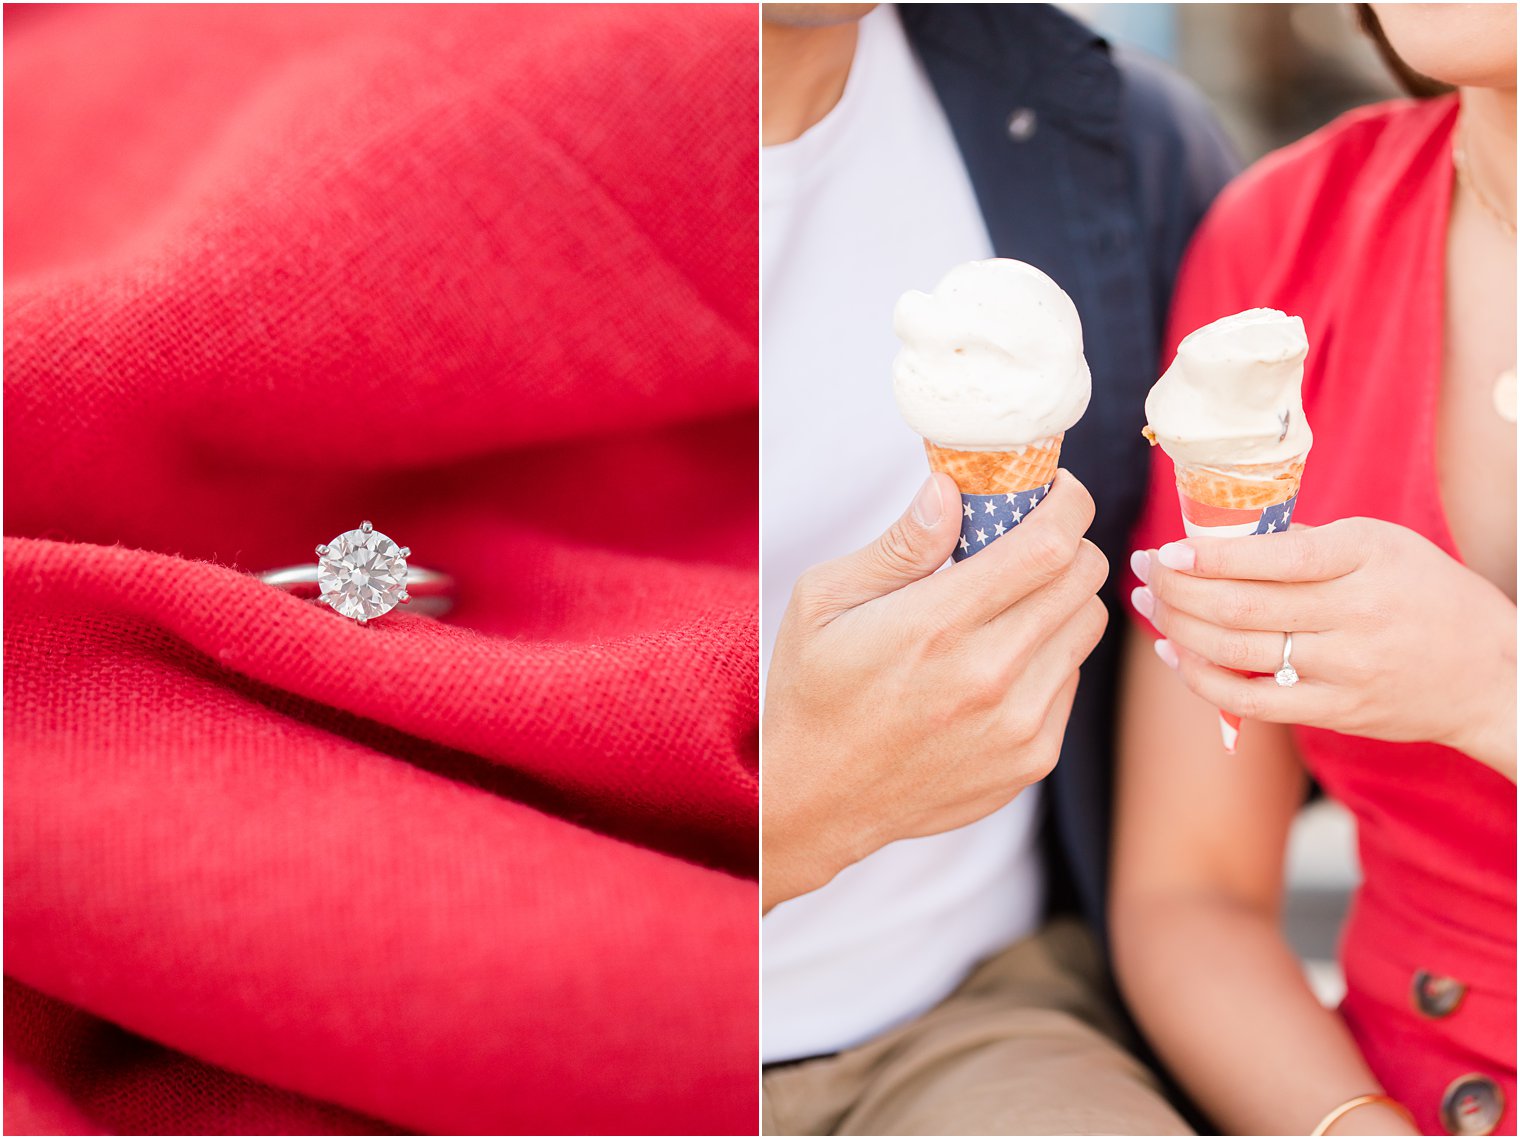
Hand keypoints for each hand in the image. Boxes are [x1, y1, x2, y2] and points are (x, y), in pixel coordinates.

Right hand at [763, 470, 1108, 909]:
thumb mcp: (826, 601)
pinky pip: (1072, 680)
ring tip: (1009, 604)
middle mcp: (989, 675)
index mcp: (937, 625)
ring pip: (1087, 626)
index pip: (1049, 545)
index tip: (1054, 491)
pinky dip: (1048, 657)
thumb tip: (951, 489)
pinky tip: (997, 663)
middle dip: (1063, 543)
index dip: (1067, 502)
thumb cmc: (814, 689)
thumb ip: (901, 544)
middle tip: (1025, 542)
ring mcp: (1019, 723)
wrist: (816, 800)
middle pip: (1083, 577)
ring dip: (1060, 599)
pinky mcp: (1033, 759)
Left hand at [1130, 517, 1516, 778]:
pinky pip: (1252, 699)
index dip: (1210, 556)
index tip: (1168, 549)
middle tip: (1146, 572)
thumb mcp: (1382, 546)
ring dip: (1179, 628)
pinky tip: (1175, 654)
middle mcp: (1357, 613)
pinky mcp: (1338, 711)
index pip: (1274, 556)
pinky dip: (1203, 677)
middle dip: (1178, 589)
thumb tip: (1222, 533)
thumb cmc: (1427, 596)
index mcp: (1367, 557)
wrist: (1492, 674)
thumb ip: (1307, 542)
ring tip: (1151, 606)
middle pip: (1242, 606)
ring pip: (1238, 651)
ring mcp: (1347, 668)